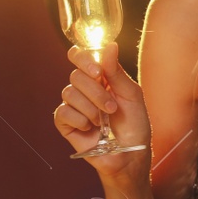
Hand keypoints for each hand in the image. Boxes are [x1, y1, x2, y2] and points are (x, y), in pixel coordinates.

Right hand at [53, 44, 149, 173]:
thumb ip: (116, 71)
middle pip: (76, 75)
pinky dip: (80, 120)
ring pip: (68, 93)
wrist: (130, 153)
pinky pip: (62, 112)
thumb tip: (109, 45)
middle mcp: (84, 88)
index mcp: (100, 77)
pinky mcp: (65, 123)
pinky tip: (91, 128)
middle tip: (112, 108)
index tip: (97, 70)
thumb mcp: (131, 95)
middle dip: (96, 92)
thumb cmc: (135, 124)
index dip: (82, 58)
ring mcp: (73, 105)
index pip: (80, 56)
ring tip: (104, 121)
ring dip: (91, 109)